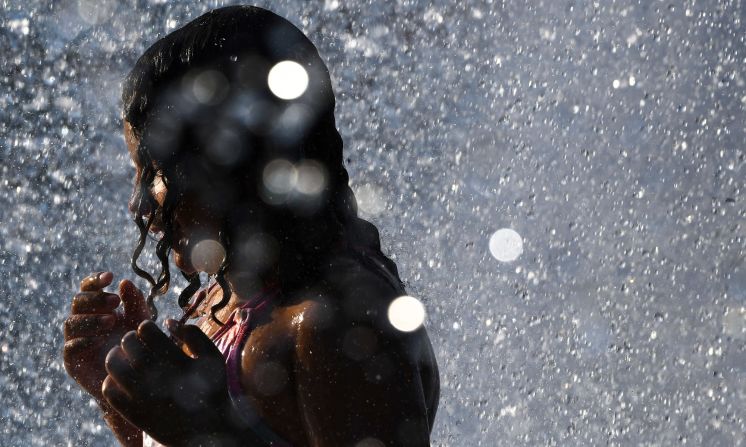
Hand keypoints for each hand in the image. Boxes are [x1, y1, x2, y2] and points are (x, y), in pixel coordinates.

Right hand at [63, 272, 149, 400]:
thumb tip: (124, 282)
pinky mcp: (73, 362)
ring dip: (90, 319)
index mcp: (97, 309)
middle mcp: (83, 322)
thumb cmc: (139, 346)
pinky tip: (98, 339)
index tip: (110, 277)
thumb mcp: (141, 321)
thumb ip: (134, 302)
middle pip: (77, 302)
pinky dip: (82, 340)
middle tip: (116, 302)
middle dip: (95, 299)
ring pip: (71, 323)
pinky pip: (70, 348)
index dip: (95, 281)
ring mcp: (76, 341)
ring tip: (111, 320)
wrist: (136, 380)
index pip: (89, 289)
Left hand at [102, 320, 236, 444]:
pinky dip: (111, 379)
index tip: (150, 332)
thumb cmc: (211, 388)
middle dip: (130, 338)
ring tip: (125, 356)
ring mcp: (143, 398)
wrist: (207, 430)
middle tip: (135, 342)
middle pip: (128, 345)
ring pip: (114, 365)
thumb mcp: (212, 357)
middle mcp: (158, 379)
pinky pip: (109, 390)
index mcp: (177, 362)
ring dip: (116, 355)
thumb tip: (168, 321)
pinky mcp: (133, 413)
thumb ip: (194, 334)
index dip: (145, 327)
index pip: (146, 331)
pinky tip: (123, 378)